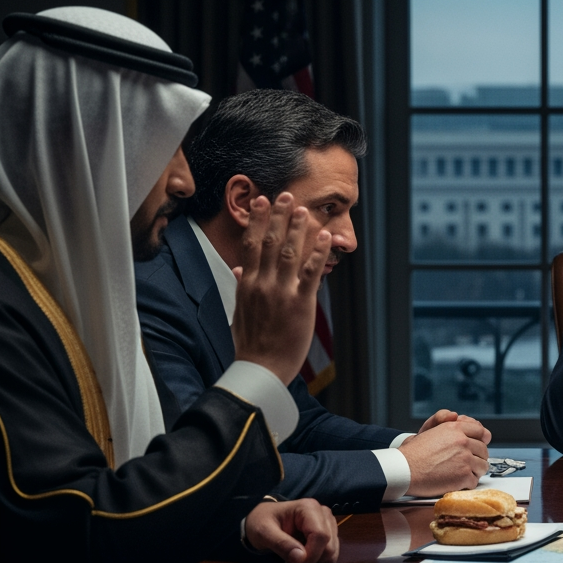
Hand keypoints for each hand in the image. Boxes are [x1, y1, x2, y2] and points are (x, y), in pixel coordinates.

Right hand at [231, 193, 332, 384]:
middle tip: (286, 194)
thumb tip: (239, 270)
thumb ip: (242, 287)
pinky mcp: (300, 303)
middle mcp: (262, 284)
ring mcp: (282, 292)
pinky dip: (318, 252)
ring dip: (297, 228)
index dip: (258, 221)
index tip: (262, 201)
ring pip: (290, 253)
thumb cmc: (251, 343)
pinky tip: (324, 237)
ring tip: (304, 209)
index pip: (251, 244)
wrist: (260, 368)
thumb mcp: (240, 312)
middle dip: (279, 216)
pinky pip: (311, 273)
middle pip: (271, 242)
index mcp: (248, 285)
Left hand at [245, 499, 338, 562]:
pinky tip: (305, 557)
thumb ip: (281, 544)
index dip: (311, 555)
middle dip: (314, 560)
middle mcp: (323, 513)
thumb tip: (301, 558)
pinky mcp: (329, 532)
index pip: (321, 535)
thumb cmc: (261, 522)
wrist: (263, 519)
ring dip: (317, 561)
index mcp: (308, 508)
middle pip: (329, 544)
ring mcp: (328, 522)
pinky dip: (319, 560)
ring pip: (333, 550)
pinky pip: (331, 551)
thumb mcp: (263, 533)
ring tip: (298, 560)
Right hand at [399, 412, 490, 495]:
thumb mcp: (427, 429)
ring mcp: (465, 459)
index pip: (482, 432)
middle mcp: (463, 442)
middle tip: (467, 463)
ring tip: (463, 473)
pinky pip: (474, 481)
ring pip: (482, 466)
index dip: (481, 441)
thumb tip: (455, 415)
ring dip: (475, 471)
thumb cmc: (412, 452)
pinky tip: (457, 482)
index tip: (479, 447)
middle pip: (484, 451)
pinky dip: (467, 484)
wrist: (403, 470)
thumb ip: (442, 420)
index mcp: (455, 428)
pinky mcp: (463, 476)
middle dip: (478, 457)